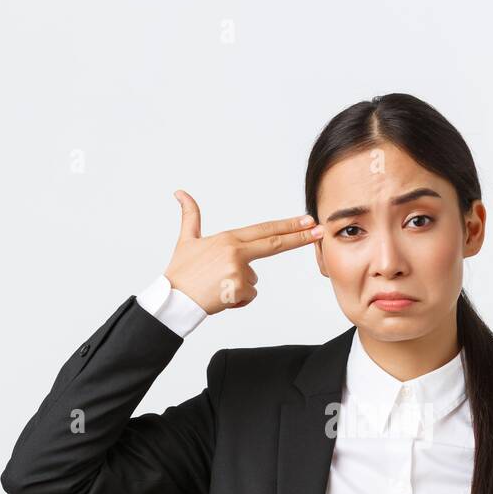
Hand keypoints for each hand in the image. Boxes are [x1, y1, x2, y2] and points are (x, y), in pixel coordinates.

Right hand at [163, 190, 324, 314]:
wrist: (172, 298)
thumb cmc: (181, 271)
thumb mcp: (186, 240)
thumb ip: (190, 216)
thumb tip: (180, 193)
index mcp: (228, 238)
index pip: (265, 230)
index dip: (288, 225)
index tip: (306, 220)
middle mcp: (236, 250)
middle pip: (275, 243)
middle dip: (300, 236)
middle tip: (319, 229)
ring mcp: (239, 269)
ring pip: (253, 280)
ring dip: (240, 287)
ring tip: (217, 286)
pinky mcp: (238, 288)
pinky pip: (248, 297)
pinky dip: (236, 300)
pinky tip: (220, 296)